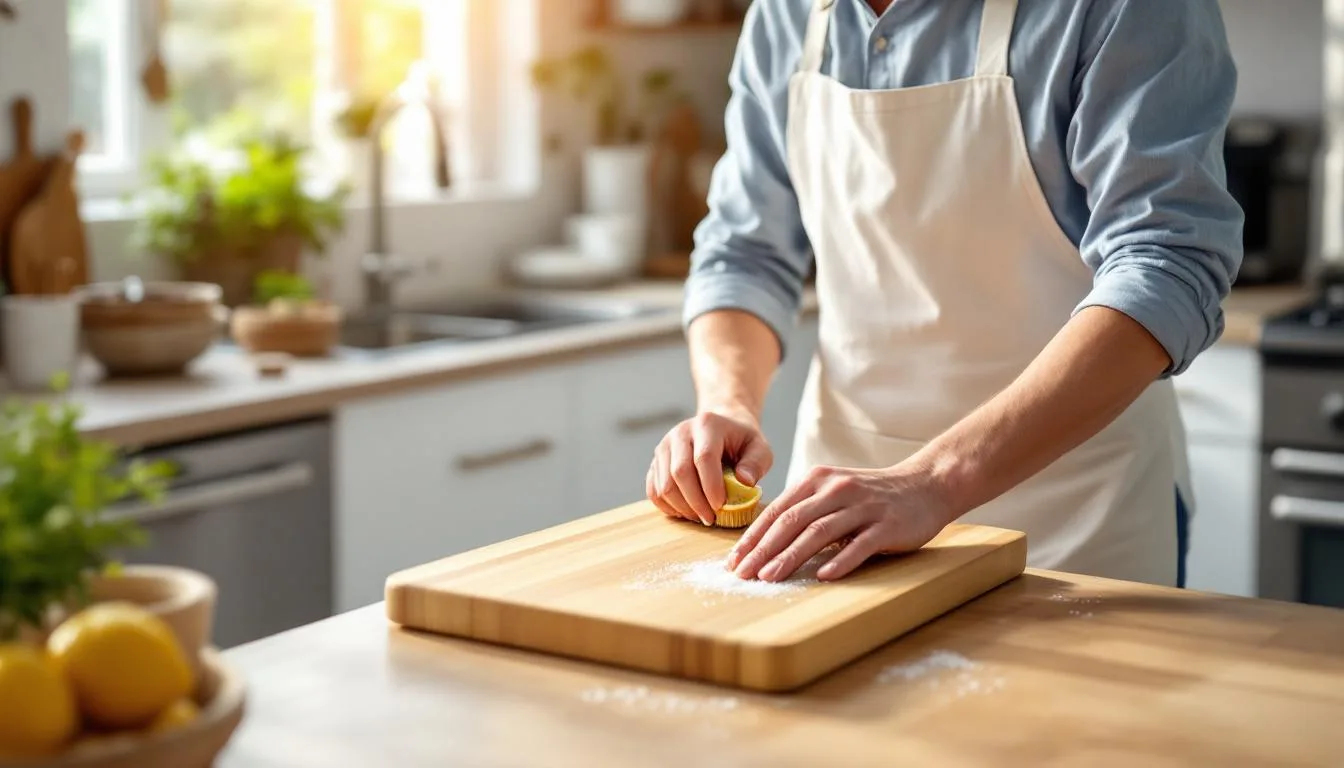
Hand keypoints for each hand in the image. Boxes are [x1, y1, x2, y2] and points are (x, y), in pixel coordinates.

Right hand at [647, 409, 772, 525]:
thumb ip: (756, 463)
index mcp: (707, 424)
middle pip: (680, 472)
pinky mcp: (656, 462)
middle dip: (696, 502)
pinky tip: (686, 512)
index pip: (704, 457)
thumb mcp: (759, 448)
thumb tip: (744, 482)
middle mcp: (680, 433)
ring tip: (701, 517)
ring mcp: (664, 447)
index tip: (721, 506)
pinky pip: (654, 490)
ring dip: (683, 508)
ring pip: (664, 484)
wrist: (721, 428)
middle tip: (712, 519)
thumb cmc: (741, 442)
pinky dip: (668, 507)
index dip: (711, 486)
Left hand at [727, 461, 954, 581]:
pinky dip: (840, 560)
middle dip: (763, 550)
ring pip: (819, 532)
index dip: (753, 537)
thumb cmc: (872, 496)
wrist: (926, 485)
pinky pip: (860, 545)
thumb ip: (804, 510)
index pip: (777, 511)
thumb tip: (765, 542)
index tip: (733, 561)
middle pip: (792, 521)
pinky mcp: (887, 525)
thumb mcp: (833, 493)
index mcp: (818, 481)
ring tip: (769, 577)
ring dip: (790, 556)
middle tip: (742, 574)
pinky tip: (822, 575)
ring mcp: (863, 507)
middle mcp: (837, 490)